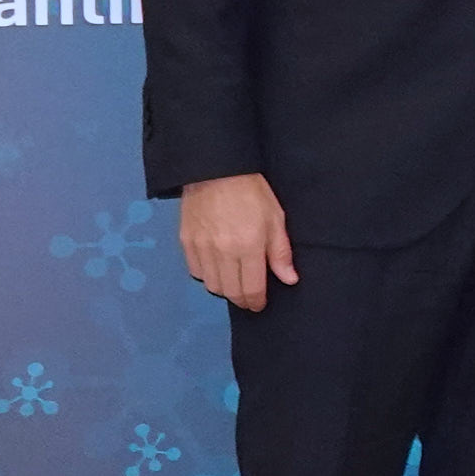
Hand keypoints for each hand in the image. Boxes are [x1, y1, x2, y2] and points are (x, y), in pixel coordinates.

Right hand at [179, 172, 294, 311]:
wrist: (216, 170)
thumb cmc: (252, 193)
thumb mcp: (275, 219)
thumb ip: (281, 252)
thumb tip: (289, 280)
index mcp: (248, 247)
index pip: (251, 288)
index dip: (256, 301)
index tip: (259, 305)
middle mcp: (222, 252)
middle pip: (229, 291)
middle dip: (241, 299)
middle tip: (249, 298)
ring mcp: (201, 248)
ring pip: (211, 284)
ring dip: (224, 289)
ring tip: (234, 283)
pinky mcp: (185, 242)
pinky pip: (195, 271)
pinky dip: (207, 275)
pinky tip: (216, 269)